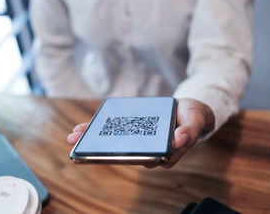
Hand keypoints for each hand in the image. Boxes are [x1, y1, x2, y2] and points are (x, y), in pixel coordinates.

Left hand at [67, 98, 213, 168]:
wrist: (188, 111)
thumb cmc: (192, 117)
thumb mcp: (195, 121)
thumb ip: (189, 131)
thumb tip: (178, 140)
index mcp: (163, 154)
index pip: (141, 158)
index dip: (122, 156)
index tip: (104, 153)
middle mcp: (148, 151)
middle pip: (122, 153)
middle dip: (97, 150)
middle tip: (77, 145)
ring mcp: (139, 142)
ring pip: (114, 144)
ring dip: (93, 140)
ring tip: (74, 136)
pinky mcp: (133, 132)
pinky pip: (115, 133)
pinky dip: (99, 130)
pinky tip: (83, 128)